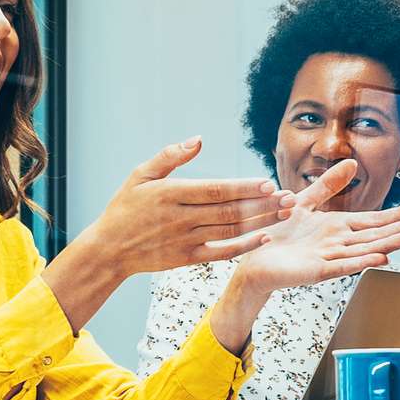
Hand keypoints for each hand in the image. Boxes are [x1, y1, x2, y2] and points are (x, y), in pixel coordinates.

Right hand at [88, 138, 288, 279]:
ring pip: (230, 230)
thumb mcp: (140, 175)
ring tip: (285, 212)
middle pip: (229, 210)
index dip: (243, 188)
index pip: (215, 190)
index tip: (268, 183)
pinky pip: (222, 252)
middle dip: (262, 204)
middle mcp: (181, 218)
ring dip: (261, 222)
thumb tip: (199, 140)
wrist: (109, 249)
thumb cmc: (125, 208)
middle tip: (289, 197)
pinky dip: (244, 246)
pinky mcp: (188, 258)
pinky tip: (264, 237)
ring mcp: (186, 240)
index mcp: (171, 194)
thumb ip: (170, 156)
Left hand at [228, 161, 399, 294]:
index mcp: (337, 227)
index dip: (395, 215)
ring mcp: (328, 257)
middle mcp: (337, 243)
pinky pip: (341, 266)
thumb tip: (352, 163)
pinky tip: (380, 258)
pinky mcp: (315, 270)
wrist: (252, 257)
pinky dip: (361, 262)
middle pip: (375, 235)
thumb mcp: (305, 201)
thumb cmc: (277, 233)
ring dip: (388, 245)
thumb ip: (328, 185)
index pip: (372, 220)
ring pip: (364, 250)